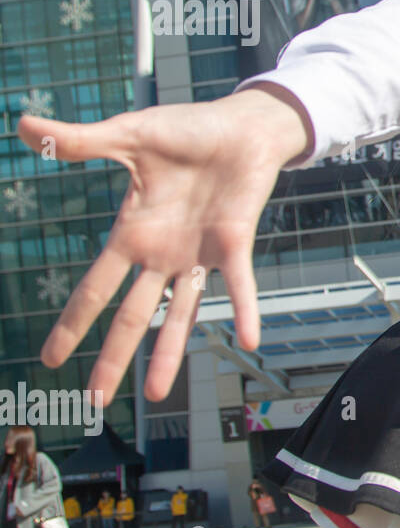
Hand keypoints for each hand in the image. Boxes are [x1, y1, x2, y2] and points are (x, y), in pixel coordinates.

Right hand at [17, 88, 310, 406]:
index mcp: (134, 235)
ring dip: (169, 352)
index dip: (73, 323)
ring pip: (181, 314)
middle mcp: (164, 255)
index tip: (52, 360)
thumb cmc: (188, 132)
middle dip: (113, 358)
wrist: (242, 126)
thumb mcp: (128, 136)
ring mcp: (200, 255)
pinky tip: (248, 339)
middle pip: (132, 316)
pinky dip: (246, 309)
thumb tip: (23, 125)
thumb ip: (81, 142)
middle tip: (95, 402)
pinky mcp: (235, 244)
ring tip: (154, 394)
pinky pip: (240, 284)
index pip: (95, 289)